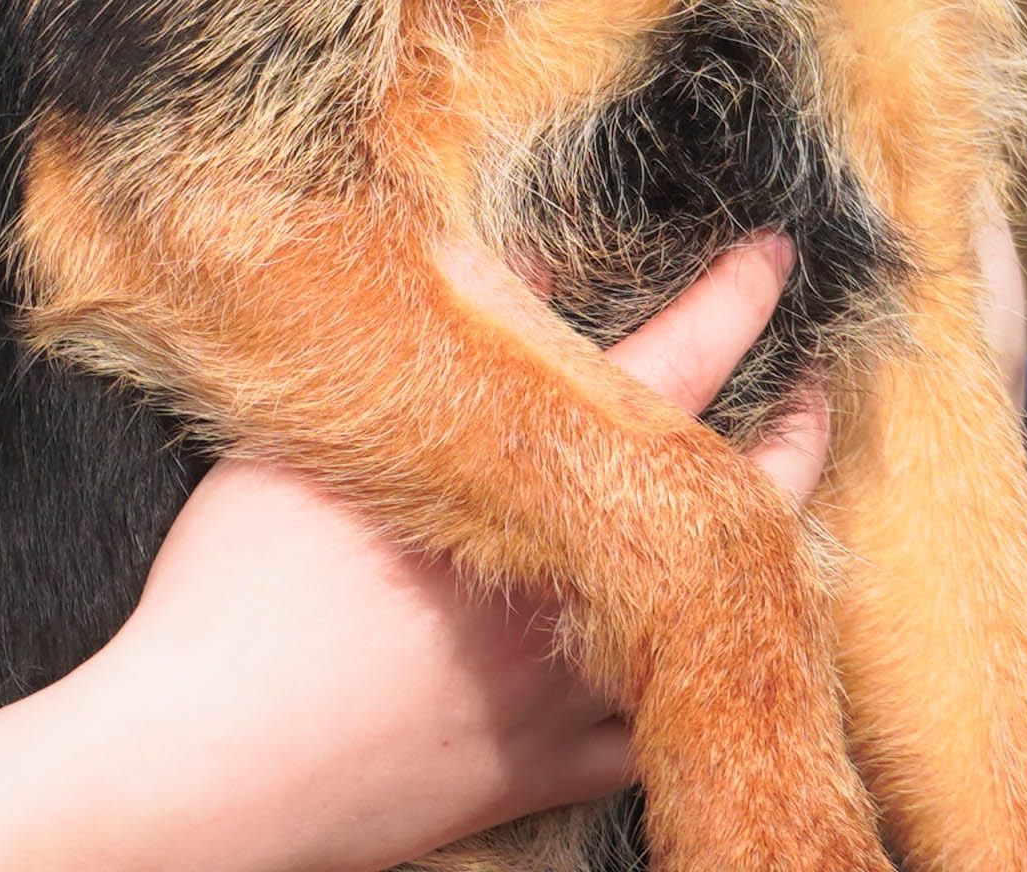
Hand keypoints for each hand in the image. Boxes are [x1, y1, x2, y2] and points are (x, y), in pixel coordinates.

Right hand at [64, 233, 823, 871]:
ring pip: (727, 623)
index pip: (677, 359)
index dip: (737, 297)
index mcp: (533, 481)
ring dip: (773, 560)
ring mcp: (575, 688)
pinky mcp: (544, 771)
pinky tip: (708, 667)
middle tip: (821, 387)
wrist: (205, 762)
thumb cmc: (238, 587)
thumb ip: (426, 348)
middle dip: (796, 431)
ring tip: (786, 518)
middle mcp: (582, 582)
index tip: (778, 256)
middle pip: (743, 495)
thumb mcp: (323, 431)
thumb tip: (506, 259)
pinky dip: (699, 689)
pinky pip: (661, 731)